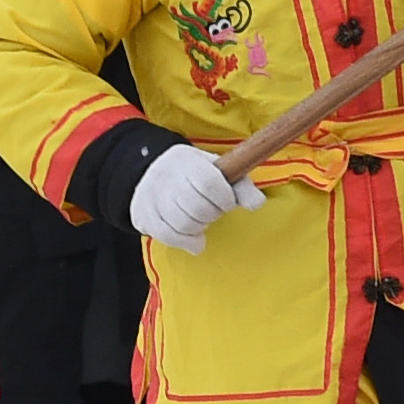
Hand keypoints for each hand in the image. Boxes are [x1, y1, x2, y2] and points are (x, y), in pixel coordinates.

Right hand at [128, 144, 264, 253]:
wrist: (151, 171)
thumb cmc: (196, 173)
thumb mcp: (220, 171)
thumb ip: (242, 187)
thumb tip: (258, 204)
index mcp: (189, 162)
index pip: (210, 183)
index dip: (225, 198)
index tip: (227, 200)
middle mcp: (167, 178)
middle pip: (198, 208)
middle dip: (212, 214)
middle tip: (212, 208)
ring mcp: (153, 198)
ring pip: (184, 225)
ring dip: (200, 227)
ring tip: (201, 218)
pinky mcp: (145, 216)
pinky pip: (169, 237)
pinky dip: (187, 241)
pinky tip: (194, 238)